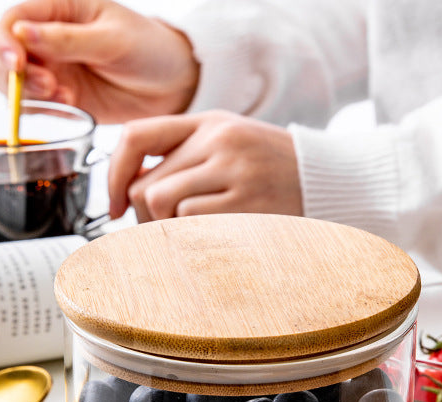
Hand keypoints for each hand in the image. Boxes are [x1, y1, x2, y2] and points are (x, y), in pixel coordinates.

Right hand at [0, 0, 199, 122]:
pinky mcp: (64, 99)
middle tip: (47, 85)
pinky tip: (70, 105)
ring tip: (64, 96)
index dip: (4, 41)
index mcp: (56, 10)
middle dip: (12, 72)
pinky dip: (46, 110)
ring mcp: (53, 71)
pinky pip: (38, 107)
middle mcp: (46, 40)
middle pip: (0, 53)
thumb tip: (22, 32)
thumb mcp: (112, 39)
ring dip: (28, 94)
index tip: (17, 62)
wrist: (173, 84)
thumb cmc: (148, 48)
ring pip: (13, 84)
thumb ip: (68, 39)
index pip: (12, 20)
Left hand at [109, 111, 303, 221]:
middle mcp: (217, 141)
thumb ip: (184, 158)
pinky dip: (190, 237)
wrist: (329, 180)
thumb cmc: (274, 169)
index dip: (112, 176)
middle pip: (146, 185)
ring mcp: (233, 170)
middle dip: (144, 218)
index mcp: (208, 122)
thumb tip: (132, 193)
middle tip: (162, 233)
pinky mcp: (247, 202)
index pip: (137, 137)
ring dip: (166, 229)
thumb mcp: (230, 144)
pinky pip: (191, 223)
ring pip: (162, 203)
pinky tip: (210, 239)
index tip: (115, 207)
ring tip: (189, 235)